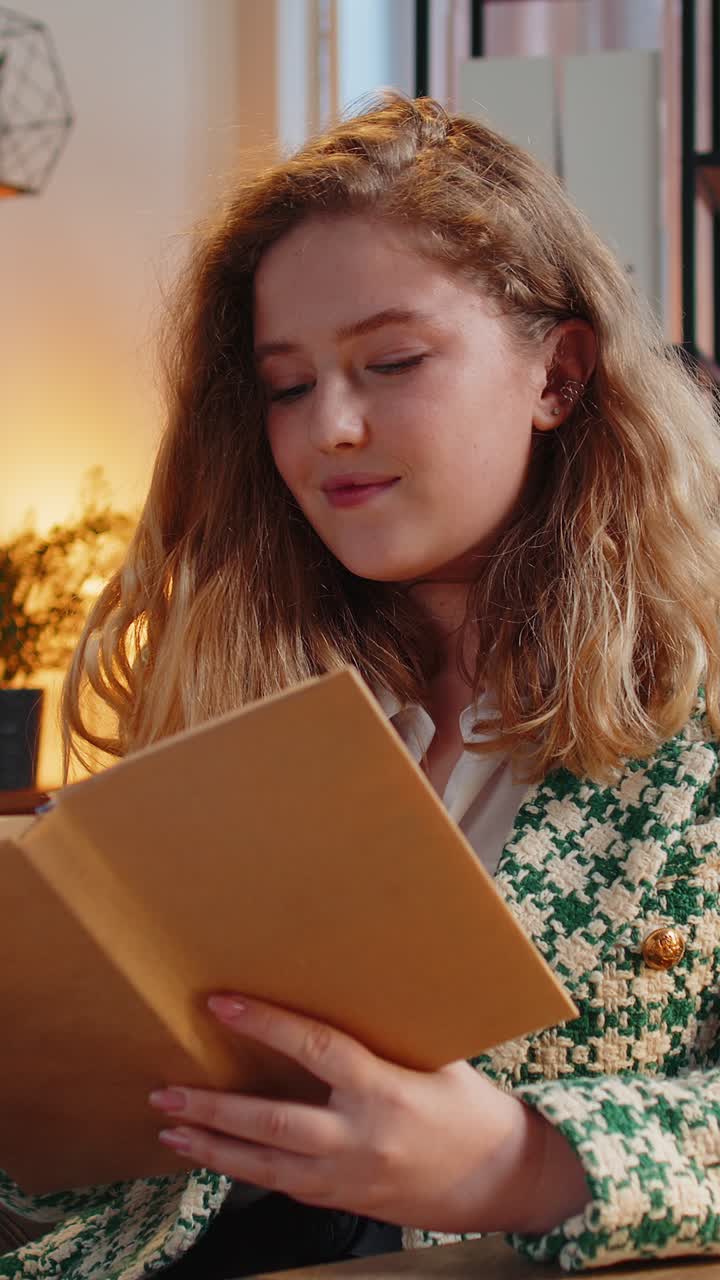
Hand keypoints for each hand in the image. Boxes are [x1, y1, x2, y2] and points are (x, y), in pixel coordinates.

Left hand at [149, 994, 587, 1233]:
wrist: (500, 1179)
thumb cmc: (468, 1106)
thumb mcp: (436, 1057)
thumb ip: (384, 1035)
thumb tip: (339, 982)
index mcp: (386, 1089)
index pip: (316, 1048)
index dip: (267, 1024)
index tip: (222, 1004)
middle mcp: (361, 1137)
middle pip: (274, 1122)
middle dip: (216, 1108)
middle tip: (168, 1090)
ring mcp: (349, 1176)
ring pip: (267, 1165)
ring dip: (214, 1147)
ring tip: (170, 1127)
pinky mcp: (343, 1200)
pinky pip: (282, 1184)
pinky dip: (243, 1170)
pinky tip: (213, 1155)